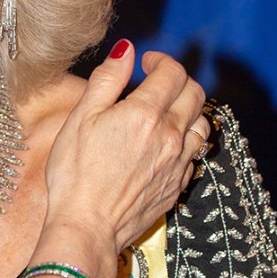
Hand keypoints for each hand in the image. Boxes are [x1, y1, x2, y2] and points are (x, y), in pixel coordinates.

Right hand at [43, 41, 206, 271]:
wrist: (86, 226)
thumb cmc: (75, 174)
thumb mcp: (81, 119)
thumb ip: (107, 80)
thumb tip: (126, 50)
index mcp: (145, 114)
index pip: (172, 73)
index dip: (161, 61)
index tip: (147, 63)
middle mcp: (170, 136)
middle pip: (195, 94)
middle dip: (179, 80)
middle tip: (159, 82)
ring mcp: (178, 163)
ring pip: (202, 125)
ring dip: (189, 110)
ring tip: (167, 112)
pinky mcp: (176, 186)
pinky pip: (194, 154)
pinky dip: (186, 141)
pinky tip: (165, 145)